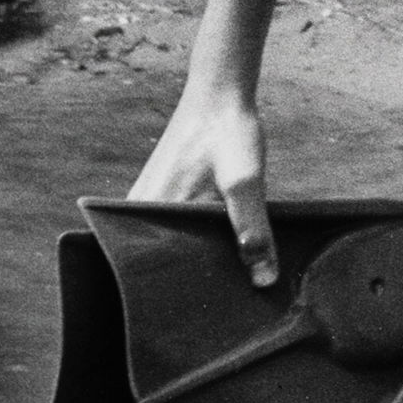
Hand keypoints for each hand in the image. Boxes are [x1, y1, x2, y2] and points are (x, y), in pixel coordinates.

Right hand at [129, 81, 277, 284]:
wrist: (220, 92)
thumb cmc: (229, 132)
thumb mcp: (246, 182)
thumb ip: (253, 231)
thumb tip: (263, 281)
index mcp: (151, 213)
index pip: (157, 272)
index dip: (184, 292)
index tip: (213, 309)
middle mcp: (139, 211)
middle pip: (165, 260)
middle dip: (193, 279)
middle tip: (227, 298)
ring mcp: (147, 201)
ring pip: (170, 244)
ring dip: (196, 257)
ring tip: (227, 277)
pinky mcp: (161, 193)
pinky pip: (173, 228)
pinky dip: (194, 238)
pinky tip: (220, 246)